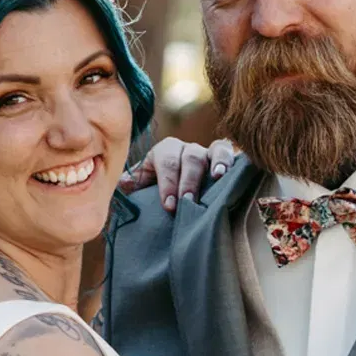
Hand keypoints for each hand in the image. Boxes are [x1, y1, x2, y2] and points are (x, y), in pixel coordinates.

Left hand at [117, 136, 238, 210]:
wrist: (178, 196)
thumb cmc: (161, 195)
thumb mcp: (145, 189)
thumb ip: (135, 186)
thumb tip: (123, 184)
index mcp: (165, 152)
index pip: (166, 161)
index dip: (168, 183)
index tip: (169, 206)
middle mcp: (187, 149)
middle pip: (190, 157)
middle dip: (188, 180)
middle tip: (188, 202)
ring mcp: (208, 153)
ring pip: (213, 150)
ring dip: (215, 164)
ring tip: (217, 179)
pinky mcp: (226, 160)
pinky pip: (231, 153)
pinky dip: (232, 161)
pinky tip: (232, 172)